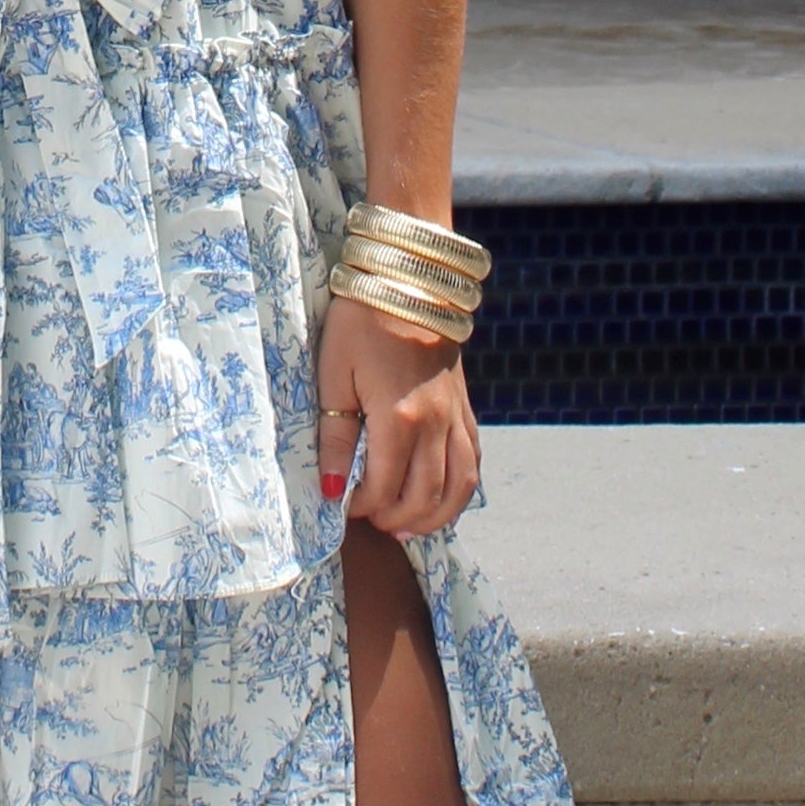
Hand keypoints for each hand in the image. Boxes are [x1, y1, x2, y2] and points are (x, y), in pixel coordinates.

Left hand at [314, 293, 477, 536]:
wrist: (409, 279)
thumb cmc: (361, 322)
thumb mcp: (334, 374)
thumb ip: (335, 437)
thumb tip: (331, 489)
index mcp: (399, 418)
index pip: (385, 488)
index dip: (363, 506)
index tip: (343, 504)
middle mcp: (435, 423)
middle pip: (425, 496)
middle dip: (397, 519)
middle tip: (374, 521)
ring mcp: (455, 415)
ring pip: (459, 485)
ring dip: (435, 515)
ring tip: (408, 526)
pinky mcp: (465, 406)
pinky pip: (473, 459)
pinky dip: (461, 488)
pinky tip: (441, 498)